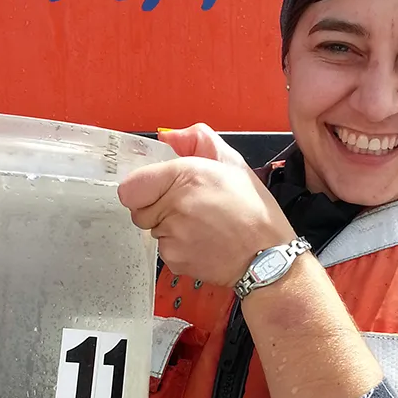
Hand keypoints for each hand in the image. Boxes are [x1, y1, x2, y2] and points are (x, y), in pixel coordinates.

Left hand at [118, 124, 294, 286]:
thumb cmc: (253, 211)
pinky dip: (178, 247)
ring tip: (200, 225)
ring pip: (153, 230)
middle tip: (186, 207)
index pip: (131, 187)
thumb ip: (197, 140)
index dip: (142, 188)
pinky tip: (202, 241)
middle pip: (138, 209)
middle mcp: (176, 205)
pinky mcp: (175, 259)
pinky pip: (164, 250)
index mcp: (186, 175)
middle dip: (156, 207)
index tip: (155, 190)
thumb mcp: (232, 163)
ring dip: (169, 227)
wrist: (267, 256)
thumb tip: (168, 138)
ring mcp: (173, 235)